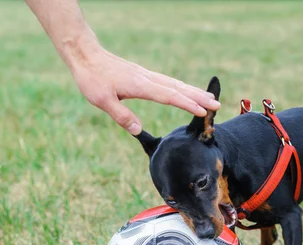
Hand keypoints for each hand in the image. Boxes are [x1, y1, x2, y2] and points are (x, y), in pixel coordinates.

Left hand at [71, 48, 220, 134]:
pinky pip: (168, 82)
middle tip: (217, 105)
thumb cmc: (92, 78)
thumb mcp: (102, 100)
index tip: (203, 110)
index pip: (169, 96)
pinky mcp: (143, 75)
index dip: (187, 104)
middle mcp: (147, 79)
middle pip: (178, 88)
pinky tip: (186, 91)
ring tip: (210, 98)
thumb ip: (121, 115)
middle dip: (199, 97)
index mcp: (140, 86)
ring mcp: (146, 76)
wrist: (86, 55)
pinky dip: (181, 88)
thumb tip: (137, 130)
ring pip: (175, 84)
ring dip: (193, 91)